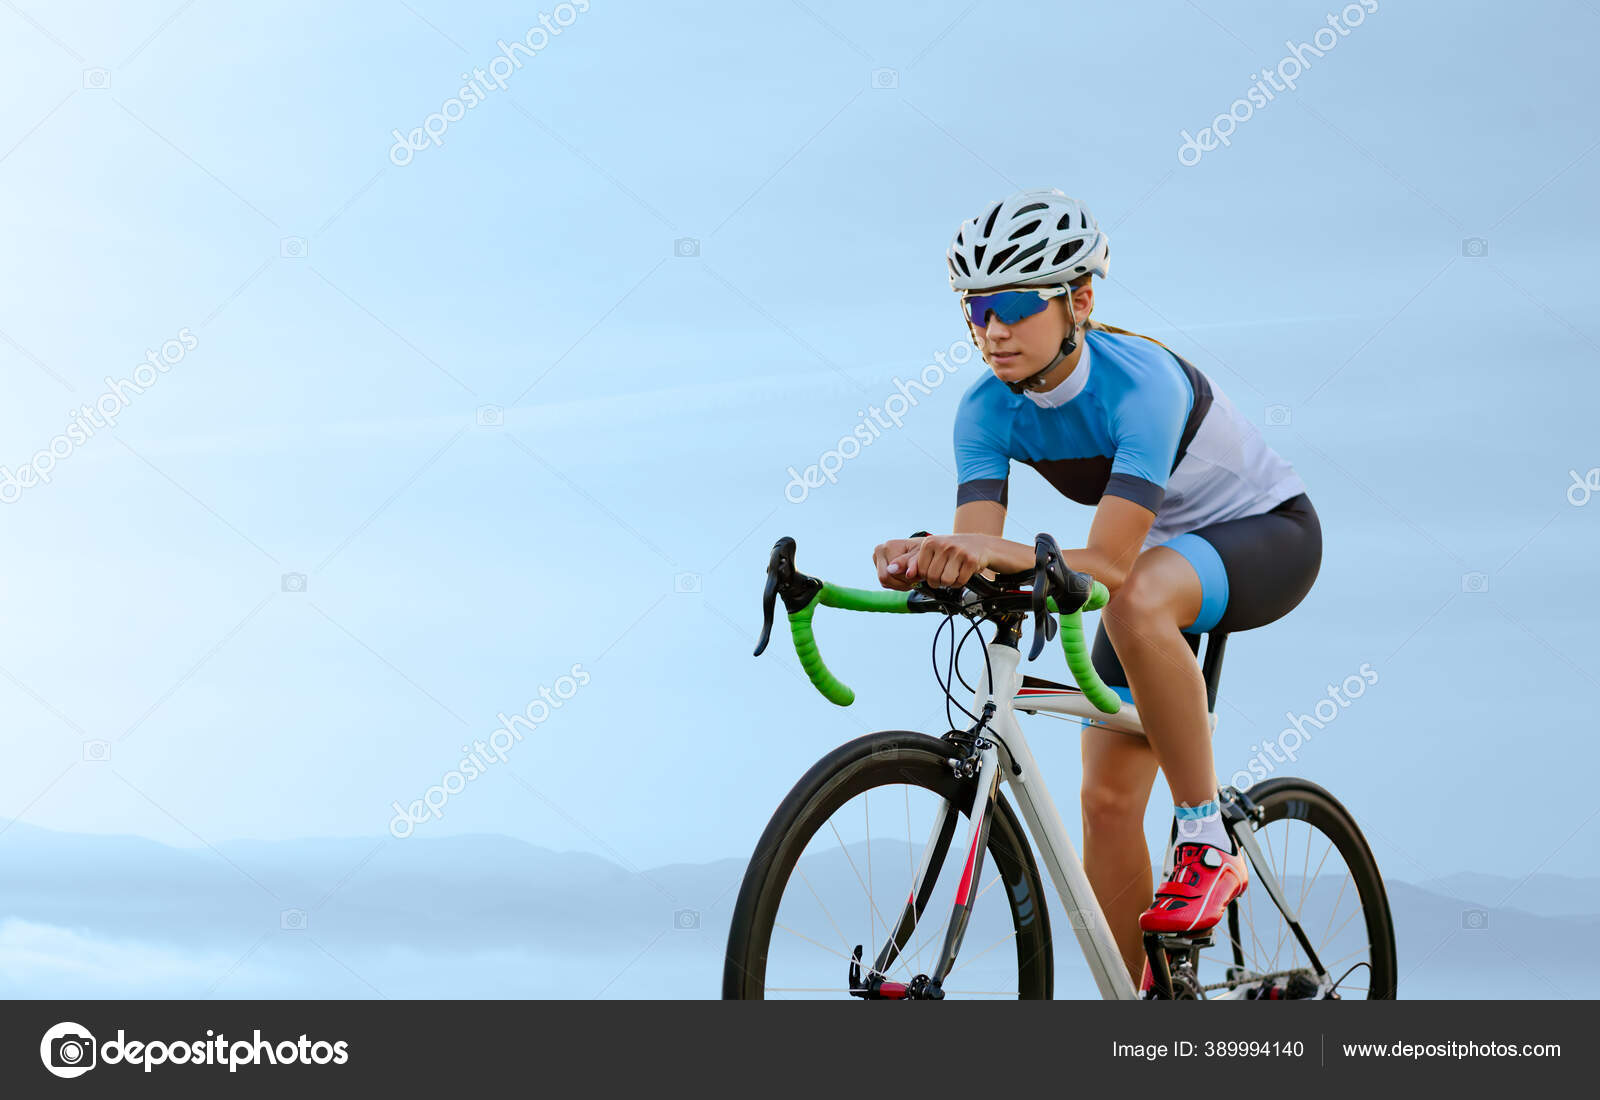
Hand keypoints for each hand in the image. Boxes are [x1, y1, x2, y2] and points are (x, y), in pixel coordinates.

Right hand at [872, 537, 925, 590]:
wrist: (922, 548)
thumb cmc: (923, 550)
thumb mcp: (921, 555)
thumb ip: (911, 562)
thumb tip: (896, 571)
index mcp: (887, 546)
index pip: (891, 573)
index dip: (907, 578)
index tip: (920, 575)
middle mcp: (878, 552)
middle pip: (885, 578)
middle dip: (903, 582)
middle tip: (917, 580)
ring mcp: (877, 560)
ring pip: (885, 583)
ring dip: (901, 585)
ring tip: (914, 579)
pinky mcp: (879, 568)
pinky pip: (886, 584)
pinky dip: (898, 584)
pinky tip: (908, 579)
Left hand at [875, 534, 992, 590]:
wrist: (980, 546)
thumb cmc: (952, 551)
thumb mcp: (931, 552)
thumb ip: (910, 562)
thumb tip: (890, 569)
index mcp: (929, 543)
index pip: (919, 571)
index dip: (926, 575)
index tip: (934, 569)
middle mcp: (943, 545)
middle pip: (932, 577)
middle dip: (938, 580)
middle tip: (945, 572)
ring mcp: (958, 552)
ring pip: (945, 581)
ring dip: (949, 582)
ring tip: (954, 571)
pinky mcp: (971, 560)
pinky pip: (960, 581)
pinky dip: (960, 582)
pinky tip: (963, 572)